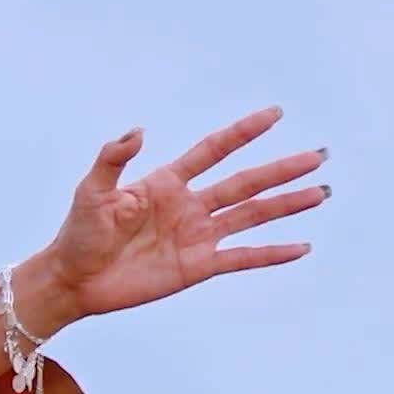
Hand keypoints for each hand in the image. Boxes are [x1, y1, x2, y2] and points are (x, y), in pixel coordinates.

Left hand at [43, 106, 327, 319]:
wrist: (75, 279)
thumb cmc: (79, 232)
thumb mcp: (91, 190)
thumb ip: (113, 159)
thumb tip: (138, 130)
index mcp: (166, 181)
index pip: (213, 150)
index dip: (243, 132)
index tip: (274, 114)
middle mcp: (189, 205)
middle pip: (245, 182)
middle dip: (281, 169)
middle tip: (317, 156)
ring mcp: (197, 236)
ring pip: (251, 216)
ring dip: (286, 205)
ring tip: (319, 193)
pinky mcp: (198, 267)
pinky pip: (242, 258)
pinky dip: (271, 254)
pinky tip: (300, 247)